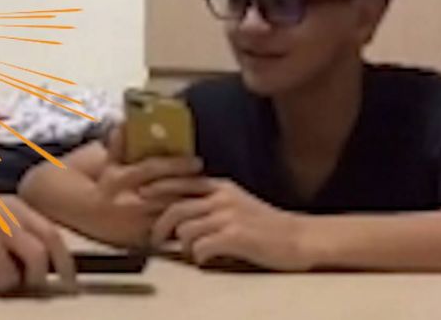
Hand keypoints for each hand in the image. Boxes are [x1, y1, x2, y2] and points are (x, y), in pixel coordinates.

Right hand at [0, 189, 76, 292]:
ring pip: (11, 276)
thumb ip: (16, 226)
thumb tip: (44, 257)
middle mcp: (2, 218)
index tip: (69, 281)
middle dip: (37, 279)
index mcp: (12, 206)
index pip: (52, 235)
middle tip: (28, 287)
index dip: (65, 262)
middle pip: (39, 258)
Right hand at [92, 128, 203, 247]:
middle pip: (167, 192)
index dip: (176, 165)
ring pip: (170, 213)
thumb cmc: (107, 185)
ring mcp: (136, 222)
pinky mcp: (141, 239)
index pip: (153, 169)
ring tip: (210, 199)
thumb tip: (124, 122)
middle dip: (190, 187)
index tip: (198, 162)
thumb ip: (119, 144)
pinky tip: (199, 218)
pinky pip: (167, 233)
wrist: (91, 215)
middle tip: (212, 181)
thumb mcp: (110, 163)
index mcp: (123, 179)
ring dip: (191, 206)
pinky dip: (183, 225)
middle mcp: (129, 200)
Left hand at [147, 178, 318, 270]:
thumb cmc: (267, 225)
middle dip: (159, 225)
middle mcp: (222, 197)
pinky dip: (197, 256)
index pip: (181, 181)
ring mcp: (228, 216)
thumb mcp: (238, 203)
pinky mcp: (235, 236)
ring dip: (181, 244)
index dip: (158, 187)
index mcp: (222, 186)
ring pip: (185, 229)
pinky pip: (200, 247)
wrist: (299, 238)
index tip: (141, 193)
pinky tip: (203, 259)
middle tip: (154, 239)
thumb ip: (212, 201)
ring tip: (188, 252)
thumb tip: (182, 208)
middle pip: (176, 208)